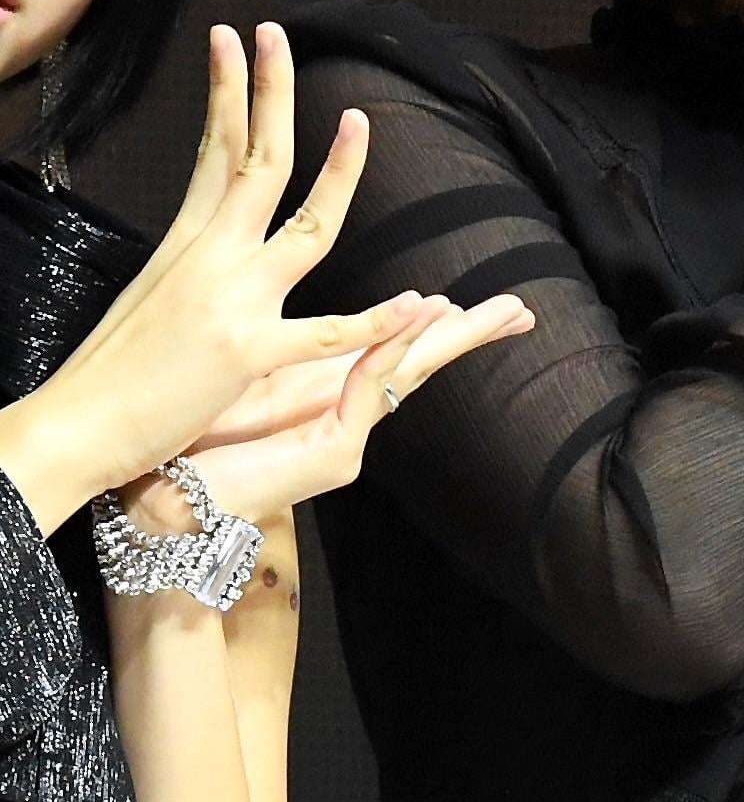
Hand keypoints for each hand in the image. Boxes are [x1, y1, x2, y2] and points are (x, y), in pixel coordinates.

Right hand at [50, 24, 428, 497]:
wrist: (76, 422)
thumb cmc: (113, 369)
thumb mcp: (152, 294)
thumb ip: (191, 259)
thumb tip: (207, 232)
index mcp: (187, 242)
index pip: (214, 149)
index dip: (230, 92)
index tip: (234, 38)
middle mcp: (210, 257)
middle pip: (255, 160)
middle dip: (270, 92)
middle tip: (276, 31)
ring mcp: (231, 299)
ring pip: (304, 227)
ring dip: (339, 174)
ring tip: (360, 122)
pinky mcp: (246, 352)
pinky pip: (324, 333)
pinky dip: (373, 322)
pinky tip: (415, 303)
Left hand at [151, 290, 534, 526]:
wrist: (167, 502)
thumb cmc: (192, 444)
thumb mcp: (239, 385)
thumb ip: (271, 359)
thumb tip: (281, 316)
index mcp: (323, 398)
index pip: (389, 354)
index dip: (428, 325)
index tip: (460, 298)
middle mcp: (344, 420)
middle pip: (420, 367)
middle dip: (470, 336)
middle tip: (520, 310)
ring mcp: (345, 441)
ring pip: (408, 376)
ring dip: (451, 337)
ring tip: (494, 312)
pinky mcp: (332, 455)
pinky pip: (368, 389)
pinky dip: (392, 349)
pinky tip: (417, 317)